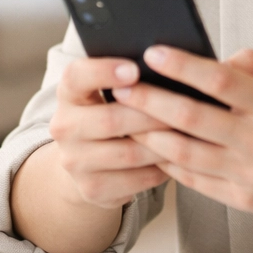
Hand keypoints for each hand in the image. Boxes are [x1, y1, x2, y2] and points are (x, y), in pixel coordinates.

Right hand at [48, 57, 170, 210]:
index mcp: (68, 92)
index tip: (136, 69)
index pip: (77, 76)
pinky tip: (178, 160)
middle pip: (110, 119)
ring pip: (128, 153)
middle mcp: (63, 126)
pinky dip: (160, 170)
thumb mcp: (109, 90)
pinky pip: (135, 180)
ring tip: (189, 135)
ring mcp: (74, 161)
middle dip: (151, 114)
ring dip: (163, 145)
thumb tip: (169, 63)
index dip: (105, 71)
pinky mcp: (91, 188)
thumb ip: (130, 77)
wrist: (88, 159)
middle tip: (185, 108)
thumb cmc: (111, 110)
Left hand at [114, 46, 252, 220]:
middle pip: (191, 117)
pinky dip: (168, 161)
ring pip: (184, 152)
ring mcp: (249, 173)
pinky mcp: (242, 199)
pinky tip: (152, 145)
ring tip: (125, 116)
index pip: (218, 80)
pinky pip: (194, 179)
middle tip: (122, 84)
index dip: (182, 66)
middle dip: (149, 99)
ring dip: (149, 133)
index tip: (153, 53)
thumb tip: (214, 59)